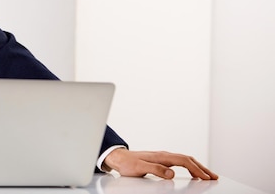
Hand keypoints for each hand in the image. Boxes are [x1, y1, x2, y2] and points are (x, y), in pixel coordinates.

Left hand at [103, 149, 218, 179]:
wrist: (118, 157)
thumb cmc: (127, 163)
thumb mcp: (140, 168)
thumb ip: (156, 170)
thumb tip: (171, 173)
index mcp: (162, 156)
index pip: (184, 161)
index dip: (197, 169)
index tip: (206, 177)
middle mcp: (164, 155)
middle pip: (187, 159)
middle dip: (202, 168)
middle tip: (213, 176)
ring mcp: (163, 157)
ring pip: (185, 160)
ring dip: (197, 167)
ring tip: (207, 175)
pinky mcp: (161, 160)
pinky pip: (180, 162)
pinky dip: (189, 167)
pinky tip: (192, 172)